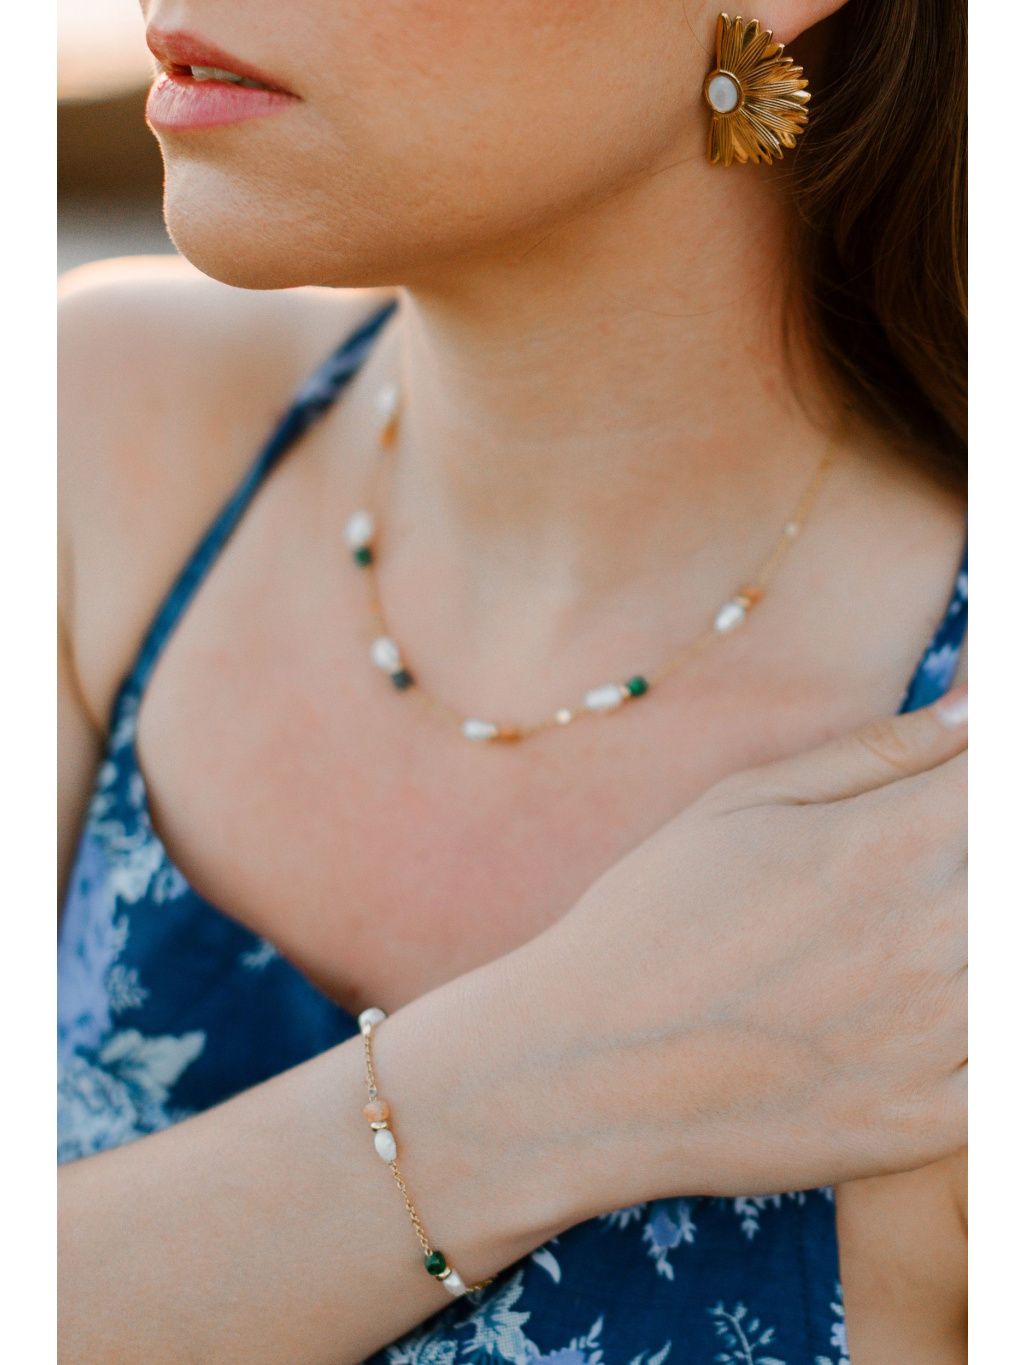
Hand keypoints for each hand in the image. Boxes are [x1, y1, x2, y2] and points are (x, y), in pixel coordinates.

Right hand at [508, 686, 966, 1215]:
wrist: (586, 1069)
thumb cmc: (649, 918)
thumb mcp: (740, 804)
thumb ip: (872, 754)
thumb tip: (975, 709)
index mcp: (889, 844)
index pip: (1003, 785)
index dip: (992, 779)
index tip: (962, 793)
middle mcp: (933, 935)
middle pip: (1017, 872)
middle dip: (979, 854)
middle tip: (906, 875)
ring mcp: (940, 1039)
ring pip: (1016, 968)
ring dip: (978, 940)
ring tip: (889, 938)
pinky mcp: (932, 1123)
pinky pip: (1010, 1071)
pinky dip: (982, 1038)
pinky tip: (924, 1015)